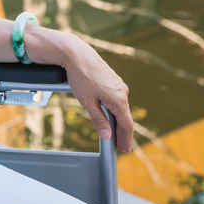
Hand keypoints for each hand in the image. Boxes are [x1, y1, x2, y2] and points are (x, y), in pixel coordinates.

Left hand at [35, 28, 133, 151]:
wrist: (76, 54)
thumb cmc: (80, 77)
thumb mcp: (87, 102)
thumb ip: (99, 120)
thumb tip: (108, 135)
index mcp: (118, 99)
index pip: (126, 125)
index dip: (125, 139)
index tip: (124, 149)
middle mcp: (122, 92)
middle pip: (125, 117)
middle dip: (122, 133)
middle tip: (120, 146)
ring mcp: (119, 85)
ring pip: (121, 108)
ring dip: (118, 121)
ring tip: (114, 134)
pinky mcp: (114, 80)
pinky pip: (116, 99)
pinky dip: (115, 110)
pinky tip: (110, 116)